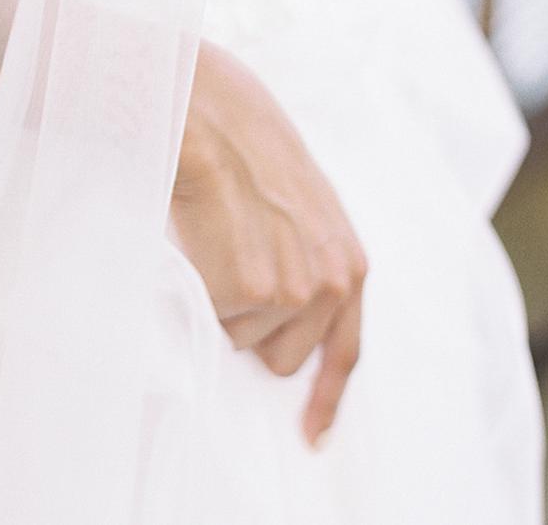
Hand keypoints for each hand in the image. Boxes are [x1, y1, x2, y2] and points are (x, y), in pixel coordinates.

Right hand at [171, 39, 366, 448]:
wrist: (207, 111)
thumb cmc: (241, 137)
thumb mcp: (299, 197)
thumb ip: (306, 253)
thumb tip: (286, 306)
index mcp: (349, 259)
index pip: (346, 349)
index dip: (327, 396)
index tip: (313, 436)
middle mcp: (332, 284)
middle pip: (284, 357)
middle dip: (253, 325)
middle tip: (230, 256)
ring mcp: (293, 293)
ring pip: (241, 341)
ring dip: (222, 301)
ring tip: (216, 234)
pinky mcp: (250, 295)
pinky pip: (208, 321)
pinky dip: (198, 289)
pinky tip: (200, 236)